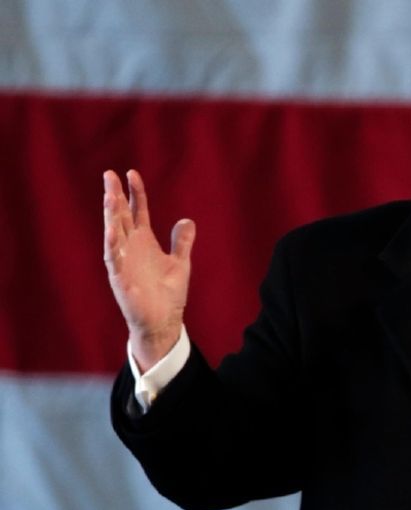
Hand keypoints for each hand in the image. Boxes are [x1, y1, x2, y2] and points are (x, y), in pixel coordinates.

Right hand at [103, 170, 195, 370]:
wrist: (163, 321)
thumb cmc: (168, 294)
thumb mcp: (180, 262)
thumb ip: (182, 242)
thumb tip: (187, 220)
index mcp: (145, 242)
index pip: (138, 211)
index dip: (135, 193)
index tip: (132, 173)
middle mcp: (131, 247)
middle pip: (121, 216)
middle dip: (116, 195)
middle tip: (109, 174)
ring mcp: (124, 261)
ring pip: (114, 232)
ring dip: (111, 214)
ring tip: (109, 195)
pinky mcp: (120, 277)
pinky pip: (114, 257)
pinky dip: (112, 244)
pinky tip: (110, 230)